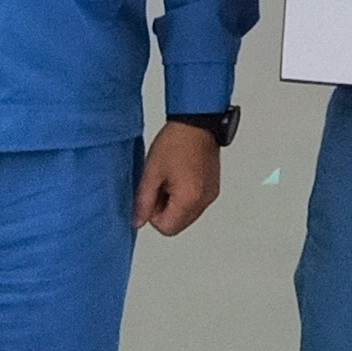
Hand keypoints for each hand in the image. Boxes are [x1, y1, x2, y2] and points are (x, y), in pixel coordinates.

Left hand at [134, 119, 225, 233]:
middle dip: (165, 210)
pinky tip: (180, 175)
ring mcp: (210, 195)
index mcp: (189, 199)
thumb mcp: (151, 172)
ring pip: (186, 215)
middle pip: (178, 224)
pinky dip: (186, 196)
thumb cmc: (176, 142)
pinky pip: (196, 204)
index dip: (153, 214)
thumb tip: (138, 221)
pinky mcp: (213, 188)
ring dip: (175, 203)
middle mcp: (204, 201)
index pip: (166, 228)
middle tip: (160, 184)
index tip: (152, 193)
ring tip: (171, 178)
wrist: (197, 122)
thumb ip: (143, 201)